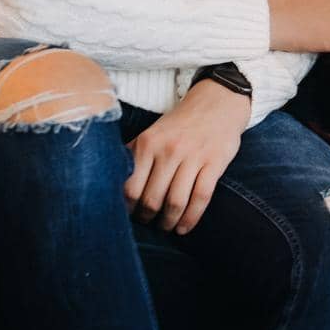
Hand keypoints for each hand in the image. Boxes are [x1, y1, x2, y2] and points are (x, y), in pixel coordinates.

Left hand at [123, 80, 248, 234]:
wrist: (217, 101)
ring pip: (175, 202)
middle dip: (147, 218)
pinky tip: (184, 227)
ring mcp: (193, 157)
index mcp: (148, 143)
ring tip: (165, 227)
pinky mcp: (214, 162)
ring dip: (168, 222)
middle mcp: (169, 150)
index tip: (128, 216)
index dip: (127, 209)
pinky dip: (191, 218)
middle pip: (152, 199)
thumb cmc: (180, 123)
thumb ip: (134, 155)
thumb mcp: (153, 133)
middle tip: (147, 223)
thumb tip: (111, 184)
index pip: (130, 187)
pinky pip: (201, 197)